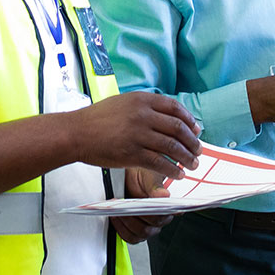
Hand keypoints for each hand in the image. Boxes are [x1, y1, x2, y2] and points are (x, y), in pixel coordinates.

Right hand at [69, 92, 202, 181]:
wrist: (76, 132)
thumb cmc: (98, 119)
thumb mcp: (123, 103)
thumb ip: (145, 107)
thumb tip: (169, 118)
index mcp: (142, 100)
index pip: (175, 108)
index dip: (189, 120)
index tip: (196, 130)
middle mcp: (143, 115)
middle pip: (178, 128)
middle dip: (193, 142)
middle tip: (198, 151)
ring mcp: (138, 134)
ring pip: (172, 147)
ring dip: (187, 158)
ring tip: (192, 165)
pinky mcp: (132, 153)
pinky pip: (159, 163)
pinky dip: (172, 170)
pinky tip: (177, 175)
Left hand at [111, 167, 175, 244]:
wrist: (131, 176)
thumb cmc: (143, 175)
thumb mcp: (149, 176)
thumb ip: (155, 187)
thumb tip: (164, 195)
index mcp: (168, 206)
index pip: (163, 217)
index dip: (152, 216)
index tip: (142, 209)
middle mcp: (160, 219)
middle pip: (149, 229)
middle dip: (134, 219)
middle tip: (125, 208)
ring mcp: (148, 226)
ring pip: (140, 234)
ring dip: (126, 224)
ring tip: (118, 212)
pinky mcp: (137, 230)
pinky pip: (130, 237)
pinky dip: (121, 229)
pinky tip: (116, 217)